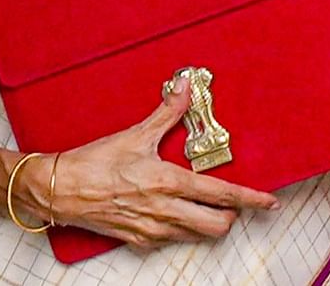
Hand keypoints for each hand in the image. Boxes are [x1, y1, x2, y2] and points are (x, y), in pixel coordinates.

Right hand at [39, 81, 278, 252]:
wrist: (60, 189)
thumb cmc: (93, 163)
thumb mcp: (134, 134)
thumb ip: (166, 113)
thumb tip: (185, 88)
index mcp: (168, 182)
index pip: (222, 194)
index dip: (251, 199)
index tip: (269, 201)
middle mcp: (165, 210)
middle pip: (218, 225)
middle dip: (230, 215)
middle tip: (229, 203)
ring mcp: (153, 229)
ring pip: (198, 236)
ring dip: (206, 223)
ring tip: (200, 206)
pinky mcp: (139, 240)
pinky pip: (172, 240)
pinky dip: (180, 229)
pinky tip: (170, 213)